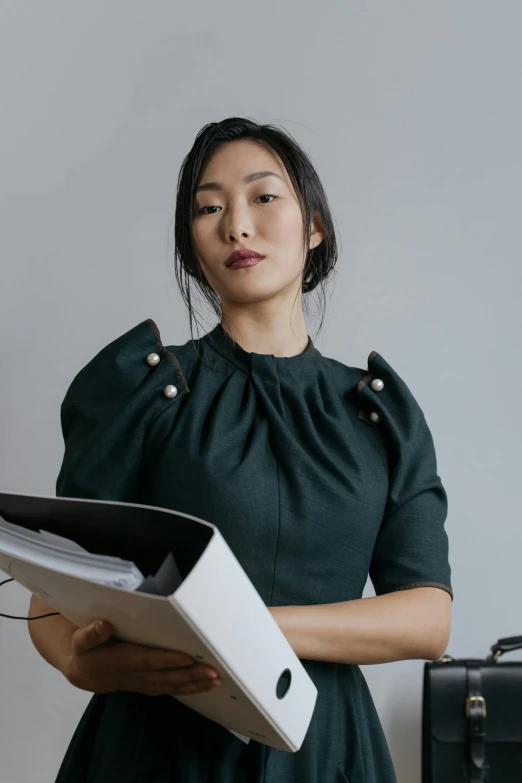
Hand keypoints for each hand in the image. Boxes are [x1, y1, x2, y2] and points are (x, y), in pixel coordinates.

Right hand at [63, 619, 221, 696]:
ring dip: (195, 683)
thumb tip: (103, 625)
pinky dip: (191, 688)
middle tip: (213, 671)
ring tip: (215, 679)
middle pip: (167, 675)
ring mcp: (145, 682)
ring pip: (173, 684)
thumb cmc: (86, 652)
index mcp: (123, 660)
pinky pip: (173, 689)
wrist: (85, 672)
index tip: (187, 657)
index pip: (149, 660)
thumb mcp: (80, 640)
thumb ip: (91, 634)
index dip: (167, 660)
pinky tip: (206, 686)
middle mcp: (137, 674)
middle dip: (191, 674)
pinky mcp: (151, 685)